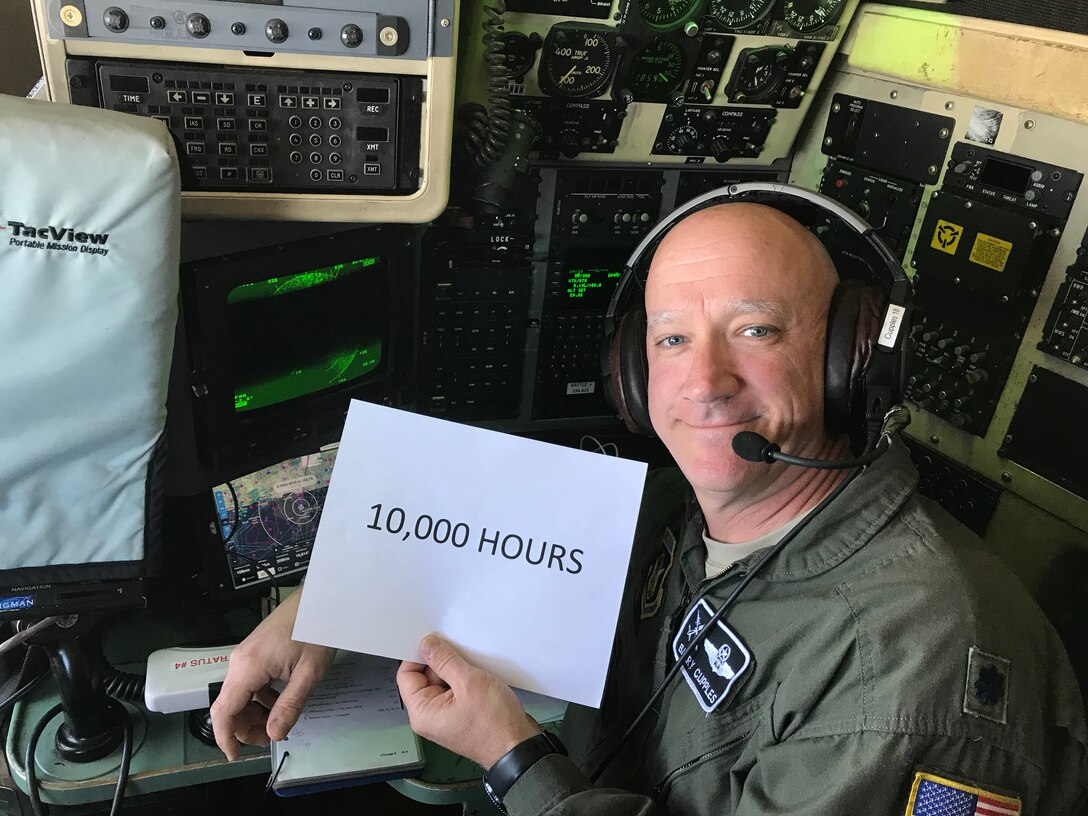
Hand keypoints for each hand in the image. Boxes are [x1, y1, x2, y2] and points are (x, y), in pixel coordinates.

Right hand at [209, 589, 335, 759]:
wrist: (318, 599)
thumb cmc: (315, 631)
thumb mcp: (308, 673)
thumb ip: (289, 706)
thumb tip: (274, 734)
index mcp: (248, 667)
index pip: (224, 712)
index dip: (226, 738)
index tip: (237, 756)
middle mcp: (239, 661)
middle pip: (229, 705)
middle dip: (246, 727)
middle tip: (272, 736)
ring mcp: (245, 654)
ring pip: (239, 694)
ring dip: (253, 713)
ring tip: (278, 720)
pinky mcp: (253, 651)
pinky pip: (248, 682)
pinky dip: (259, 697)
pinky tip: (279, 699)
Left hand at [397, 634, 541, 768]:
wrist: (518, 747)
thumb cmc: (493, 722)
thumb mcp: (468, 683)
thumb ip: (444, 660)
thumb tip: (426, 644)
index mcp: (422, 712)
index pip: (406, 674)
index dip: (418, 655)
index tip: (436, 640)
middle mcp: (430, 715)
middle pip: (425, 676)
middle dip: (441, 661)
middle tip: (460, 649)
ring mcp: (446, 714)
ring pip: (443, 681)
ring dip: (456, 668)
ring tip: (473, 662)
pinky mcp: (461, 713)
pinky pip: (456, 689)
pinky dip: (465, 677)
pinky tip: (479, 671)